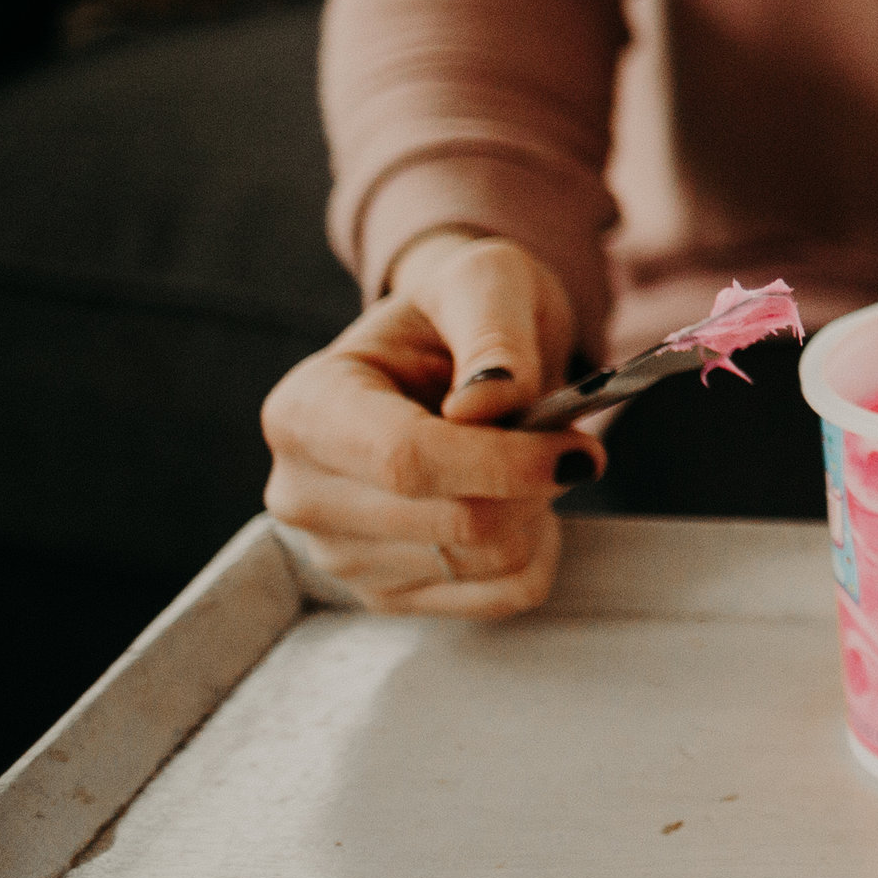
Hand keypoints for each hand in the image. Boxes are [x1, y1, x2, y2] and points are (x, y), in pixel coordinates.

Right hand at [257, 233, 596, 618]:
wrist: (453, 355)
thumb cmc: (461, 312)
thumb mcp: (484, 281)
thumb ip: (493, 331)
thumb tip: (487, 402)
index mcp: (307, 409)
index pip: (406, 461)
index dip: (501, 463)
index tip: (575, 449)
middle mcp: (302, 491)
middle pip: (449, 522)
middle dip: (532, 483)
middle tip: (564, 440)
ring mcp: (338, 553)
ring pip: (479, 563)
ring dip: (538, 512)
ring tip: (529, 459)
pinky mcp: (385, 593)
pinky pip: (495, 596)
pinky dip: (537, 552)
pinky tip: (525, 504)